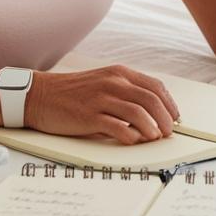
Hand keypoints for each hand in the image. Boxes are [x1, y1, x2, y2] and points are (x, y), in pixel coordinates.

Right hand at [25, 65, 180, 144]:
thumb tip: (150, 112)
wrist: (40, 95)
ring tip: (154, 139)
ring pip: (139, 114)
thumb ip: (125, 92)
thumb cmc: (72, 92)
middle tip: (169, 133)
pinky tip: (133, 141)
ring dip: (152, 129)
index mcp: (119, 73)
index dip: (170, 104)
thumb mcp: (102, 82)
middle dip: (166, 119)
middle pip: (152, 101)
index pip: (156, 87)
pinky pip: (118, 127)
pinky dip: (131, 137)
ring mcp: (101, 99)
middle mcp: (113, 83)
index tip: (175, 118)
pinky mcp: (90, 116)